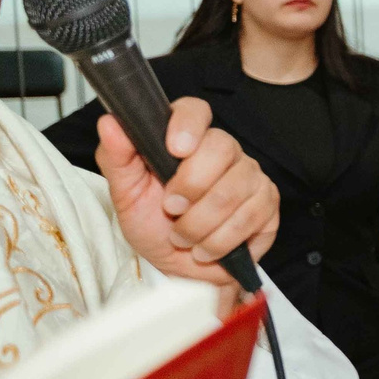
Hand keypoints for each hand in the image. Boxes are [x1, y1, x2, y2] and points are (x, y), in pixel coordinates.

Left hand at [97, 100, 278, 286]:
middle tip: (171, 209)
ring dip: (199, 224)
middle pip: (221, 148)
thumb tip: (109, 122)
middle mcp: (225, 151)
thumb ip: (117, 157)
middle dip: (190, 186)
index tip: (175, 150)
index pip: (195, 111)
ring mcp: (251, 175)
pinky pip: (249, 218)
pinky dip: (219, 241)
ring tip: (183, 237)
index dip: (188, 125)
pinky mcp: (268, 203)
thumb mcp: (126, 194)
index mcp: (188, 139)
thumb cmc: (153, 225)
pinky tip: (206, 248)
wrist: (177, 267)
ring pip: (232, 191)